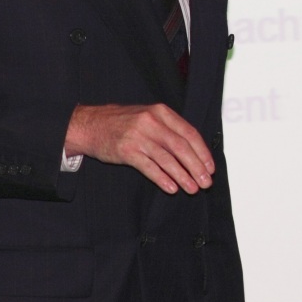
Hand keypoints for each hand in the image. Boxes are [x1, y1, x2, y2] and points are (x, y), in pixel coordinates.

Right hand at [64, 104, 214, 194]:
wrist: (91, 125)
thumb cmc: (123, 123)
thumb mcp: (149, 117)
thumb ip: (170, 129)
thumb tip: (195, 152)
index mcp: (161, 112)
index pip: (189, 133)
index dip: (202, 152)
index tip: (210, 167)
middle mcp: (151, 122)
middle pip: (181, 147)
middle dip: (196, 167)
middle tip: (205, 182)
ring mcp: (138, 136)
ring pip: (167, 159)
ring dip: (183, 176)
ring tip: (192, 188)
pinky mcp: (126, 150)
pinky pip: (149, 167)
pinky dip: (162, 179)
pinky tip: (172, 188)